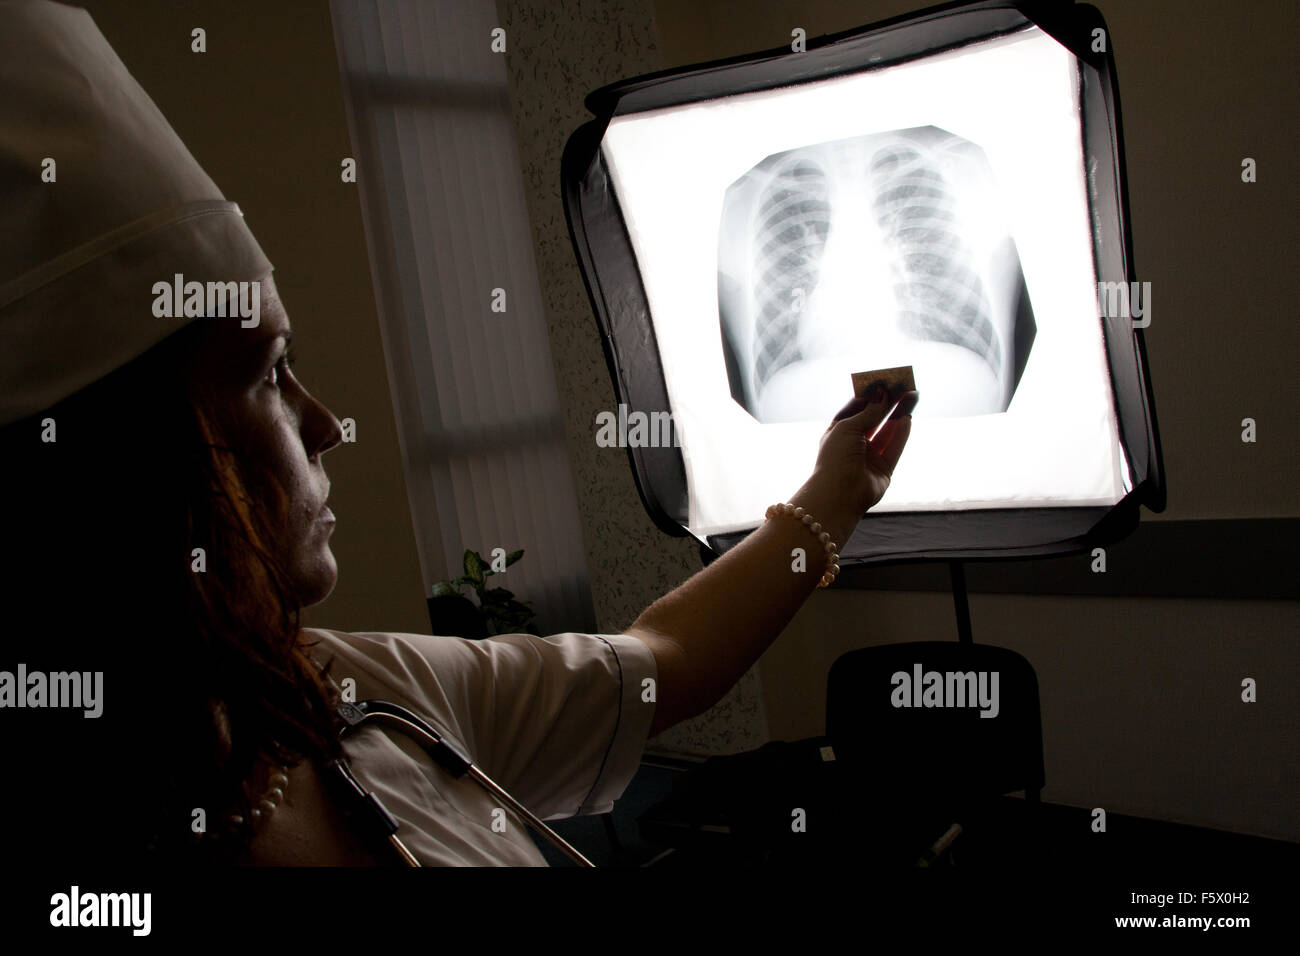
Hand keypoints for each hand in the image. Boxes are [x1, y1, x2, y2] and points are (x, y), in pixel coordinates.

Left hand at [804, 388, 914, 521]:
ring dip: (899, 414)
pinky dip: (901, 433)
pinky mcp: (883, 470)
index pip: (855, 409)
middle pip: (874, 419)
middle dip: (889, 403)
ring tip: (912, 396)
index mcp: (838, 433)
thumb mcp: (848, 428)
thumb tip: (884, 395)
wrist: (839, 494)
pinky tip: (908, 417)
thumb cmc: (835, 458)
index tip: (883, 382)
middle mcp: (853, 444)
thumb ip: (869, 412)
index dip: (869, 396)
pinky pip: (894, 448)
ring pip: (887, 432)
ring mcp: (869, 458)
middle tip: (904, 386)